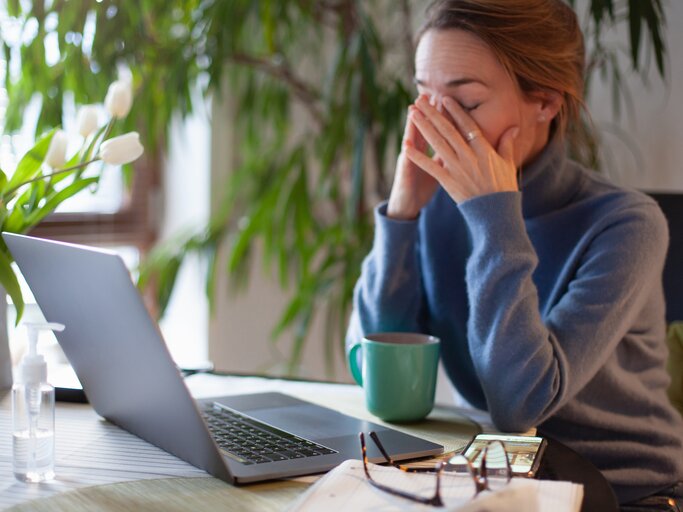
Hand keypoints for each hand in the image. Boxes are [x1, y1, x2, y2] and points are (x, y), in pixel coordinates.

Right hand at [386, 102, 438, 219]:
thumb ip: (447, 154)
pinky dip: (407, 154)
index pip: (436, 129)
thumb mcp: (438, 168)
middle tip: (430, 94)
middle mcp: (416, 152)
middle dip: (426, 113)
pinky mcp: (405, 175)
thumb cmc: (422, 186)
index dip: (441, 115)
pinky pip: (406, 164)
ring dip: (411, 126)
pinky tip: (405, 144)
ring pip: (411, 141)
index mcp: (427, 150)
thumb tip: (461, 142)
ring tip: (413, 110)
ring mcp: (409, 162)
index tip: (447, 99)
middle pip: (423, 129)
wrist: (407, 205)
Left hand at [403, 95, 518, 203]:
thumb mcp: (508, 163)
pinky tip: (406, 147)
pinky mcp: (448, 181)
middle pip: (448, 130)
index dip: (455, 111)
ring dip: (423, 128)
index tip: (444, 98)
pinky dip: (418, 157)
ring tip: (412, 114)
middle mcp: (469, 156)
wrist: (496, 211)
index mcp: (483, 149)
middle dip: (433, 114)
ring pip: (437, 143)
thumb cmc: (503, 187)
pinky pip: (430, 167)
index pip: (467, 125)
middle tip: (420, 100)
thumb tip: (514, 126)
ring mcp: (458, 168)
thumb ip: (507, 143)